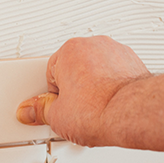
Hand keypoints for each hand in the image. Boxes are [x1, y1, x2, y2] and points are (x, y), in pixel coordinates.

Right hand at [16, 37, 150, 146]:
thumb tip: (30, 111)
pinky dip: (112, 89)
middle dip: (73, 91)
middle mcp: (94, 45)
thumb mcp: (56, 117)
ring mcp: (116, 52)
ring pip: (96, 72)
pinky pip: (115, 75)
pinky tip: (109, 107)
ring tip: (93, 111)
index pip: (50, 75)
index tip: (56, 110)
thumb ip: (40, 111)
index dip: (52, 97)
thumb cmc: (99, 109)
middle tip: (74, 112)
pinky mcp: (134, 63)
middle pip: (73, 70)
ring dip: (93, 89)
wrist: (131, 114)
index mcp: (69, 50)